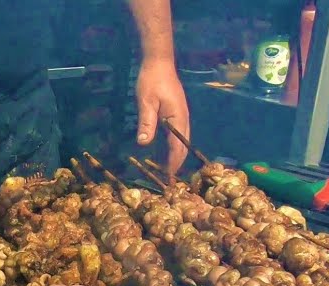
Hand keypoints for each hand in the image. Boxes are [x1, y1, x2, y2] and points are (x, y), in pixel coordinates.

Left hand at [134, 60, 190, 174]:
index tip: (168, 177)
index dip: (173, 163)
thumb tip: (144, 143)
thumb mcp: (146, 102)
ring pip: (182, 141)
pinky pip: (177, 134)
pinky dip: (172, 146)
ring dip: (176, 155)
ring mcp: (182, 116)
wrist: (159, 63)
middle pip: (183, 146)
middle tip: (169, 179)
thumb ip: (146, 123)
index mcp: (178, 118)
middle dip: (177, 163)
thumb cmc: (151, 81)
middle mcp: (184, 119)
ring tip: (168, 170)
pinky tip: (164, 152)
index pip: (177, 146)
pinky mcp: (177, 113)